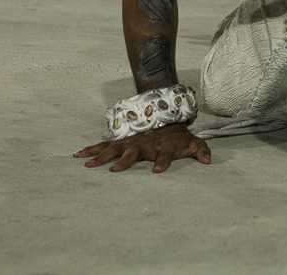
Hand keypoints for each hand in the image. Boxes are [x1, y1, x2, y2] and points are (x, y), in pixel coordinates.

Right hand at [73, 123, 210, 172]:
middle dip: (125, 161)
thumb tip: (208, 160)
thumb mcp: (193, 143)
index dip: (162, 163)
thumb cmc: (179, 138)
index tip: (157, 171)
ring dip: (101, 155)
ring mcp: (132, 142)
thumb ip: (201, 151)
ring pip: (115, 148)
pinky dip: (92, 149)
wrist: (166, 116)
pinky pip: (104, 145)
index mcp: (163, 148)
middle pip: (134, 153)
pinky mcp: (122, 142)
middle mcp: (145, 145)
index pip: (164, 156)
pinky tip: (78, 155)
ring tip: (86, 163)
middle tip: (114, 170)